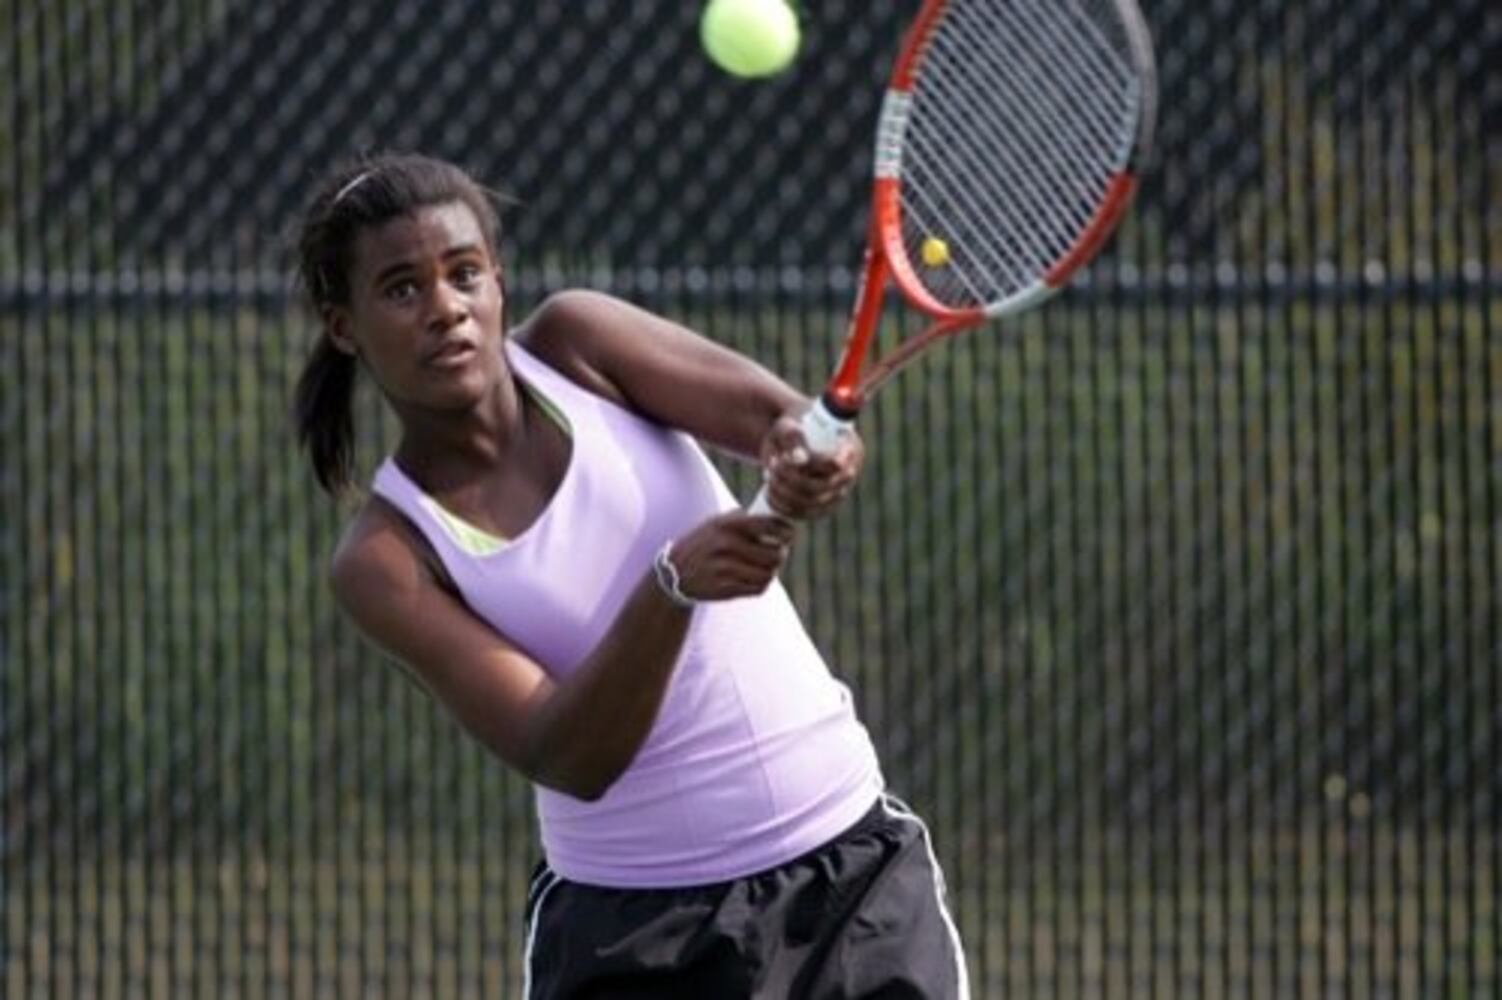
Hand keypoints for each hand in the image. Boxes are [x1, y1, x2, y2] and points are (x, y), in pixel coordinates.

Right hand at [667, 512, 795, 600]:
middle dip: (780, 555)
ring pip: (768, 573)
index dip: (785, 530)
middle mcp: (725, 545)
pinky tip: (754, 578)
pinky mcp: (724, 589)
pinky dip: (761, 584)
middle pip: (773, 553)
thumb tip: (775, 518)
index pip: (767, 524)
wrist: (672, 573)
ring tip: (766, 567)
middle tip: (778, 554)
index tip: (789, 534)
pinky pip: (758, 588)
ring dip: (771, 571)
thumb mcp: (714, 523)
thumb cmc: (701, 544)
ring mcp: (724, 568)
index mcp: (726, 525)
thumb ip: (741, 518)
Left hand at [758, 411, 864, 518]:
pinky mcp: (824, 506)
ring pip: (814, 503)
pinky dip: (787, 509)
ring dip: (786, 494)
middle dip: (791, 481)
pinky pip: (808, 514)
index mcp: (849, 448)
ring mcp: (838, 492)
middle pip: (822, 487)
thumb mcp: (788, 426)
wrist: (790, 440)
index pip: (835, 465)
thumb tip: (800, 460)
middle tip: (771, 468)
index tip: (781, 458)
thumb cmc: (791, 429)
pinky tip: (770, 495)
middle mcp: (849, 473)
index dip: (808, 466)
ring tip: (768, 478)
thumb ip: (792, 436)